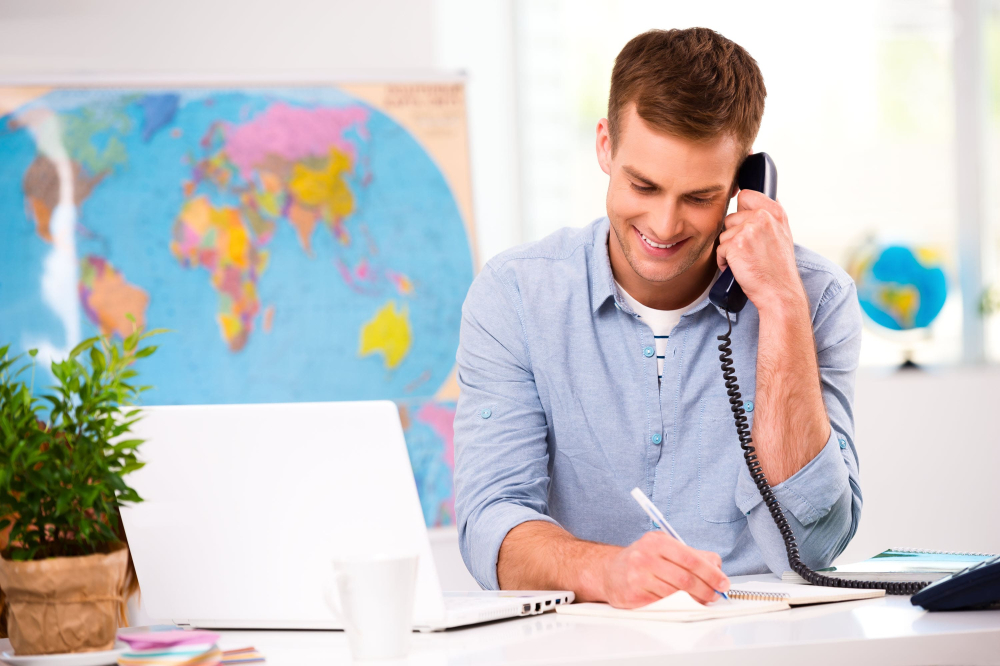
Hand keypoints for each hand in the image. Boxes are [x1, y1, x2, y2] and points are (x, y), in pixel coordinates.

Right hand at [599, 531, 728, 607]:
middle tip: (715, 595)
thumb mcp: (663, 547)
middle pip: (685, 578)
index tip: (722, 582)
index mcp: (656, 542)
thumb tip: (716, 565)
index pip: (690, 558)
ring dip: (694, 600)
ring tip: (702, 600)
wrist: (609, 571)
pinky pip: (662, 604)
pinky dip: (677, 606)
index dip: (710, 572)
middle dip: (706, 589)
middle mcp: (644, 557)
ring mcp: (637, 578)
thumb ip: (691, 554)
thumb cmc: (642, 559)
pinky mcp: (633, 596)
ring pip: (675, 594)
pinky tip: (683, 604)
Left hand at [716, 189, 804, 311]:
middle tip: (749, 252)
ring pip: (723, 234)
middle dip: (734, 236)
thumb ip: (767, 217)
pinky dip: (723, 261)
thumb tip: (748, 200)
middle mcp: (763, 217)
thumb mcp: (782, 234)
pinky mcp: (735, 244)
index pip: (746, 196)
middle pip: (730, 218)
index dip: (740, 210)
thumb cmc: (778, 268)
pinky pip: (719, 249)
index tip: (743, 224)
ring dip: (729, 250)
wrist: (779, 292)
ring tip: (745, 261)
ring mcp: (749, 230)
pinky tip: (738, 268)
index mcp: (776, 212)